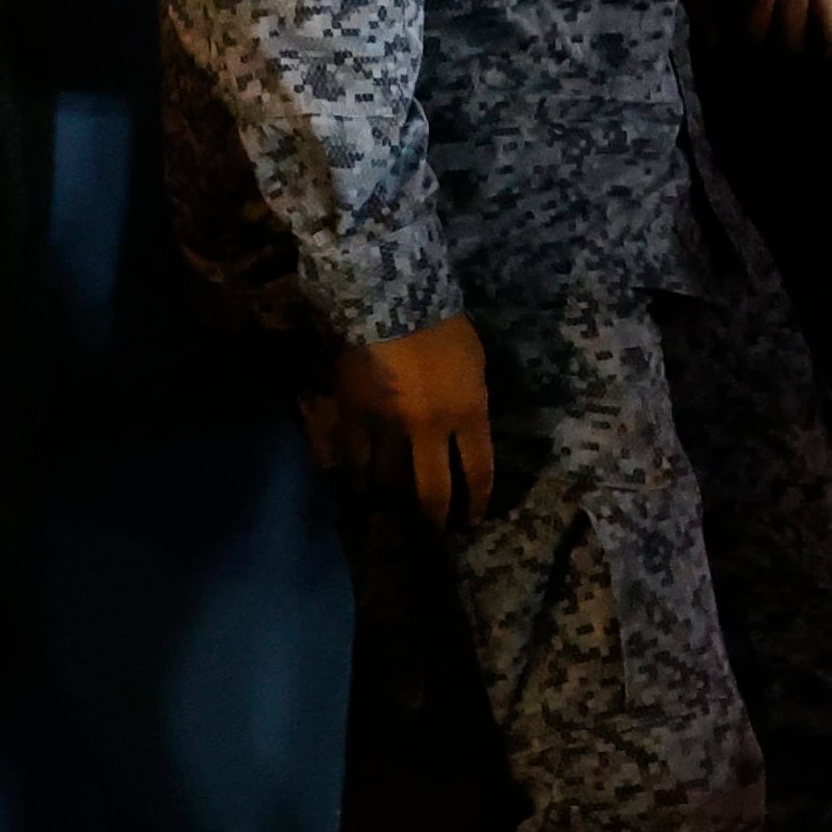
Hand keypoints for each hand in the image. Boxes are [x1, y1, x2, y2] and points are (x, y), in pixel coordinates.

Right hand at [303, 316, 492, 524]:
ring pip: (390, 482)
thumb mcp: (475, 366)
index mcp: (469, 414)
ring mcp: (388, 426)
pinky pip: (353, 460)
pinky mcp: (354, 416)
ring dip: (394, 507)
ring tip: (394, 523)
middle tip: (435, 535)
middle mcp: (430, 430)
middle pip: (433, 491)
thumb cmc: (443, 325)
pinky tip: (358, 495)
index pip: (478, 473)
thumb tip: (465, 435)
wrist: (391, 296)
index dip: (476, 502)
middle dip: (436, 519)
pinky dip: (356, 482)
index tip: (472, 520)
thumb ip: (471, 405)